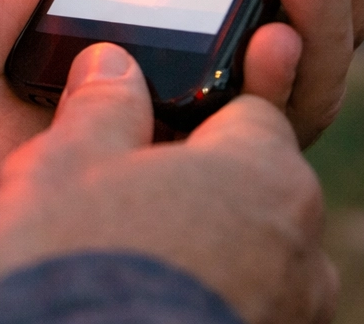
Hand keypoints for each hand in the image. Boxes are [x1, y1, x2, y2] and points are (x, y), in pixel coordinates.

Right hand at [0, 44, 334, 323]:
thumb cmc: (73, 267)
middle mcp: (301, 245)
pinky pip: (241, 306)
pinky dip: (201, 299)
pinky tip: (141, 302)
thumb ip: (100, 107)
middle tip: (122, 194)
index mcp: (265, 170)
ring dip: (204, 250)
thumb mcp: (63, 163)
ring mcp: (292, 313)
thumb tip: (112, 65)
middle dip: (198, 185)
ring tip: (125, 260)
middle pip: (252, 187)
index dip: (193, 108)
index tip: (147, 120)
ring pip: (250, 257)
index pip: (250, 109)